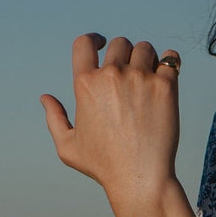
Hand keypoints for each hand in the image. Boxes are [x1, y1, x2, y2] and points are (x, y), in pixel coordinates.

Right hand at [41, 34, 181, 211]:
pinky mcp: (165, 87)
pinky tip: (168, 72)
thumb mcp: (68, 147)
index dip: (93, 39)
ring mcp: (140, 79)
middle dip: (124, 54)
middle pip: (120, 43)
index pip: (84, 43)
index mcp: (85, 84)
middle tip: (131, 71)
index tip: (101, 42)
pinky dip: (170, 62)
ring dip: (146, 57)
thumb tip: (45, 97)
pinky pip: (171, 59)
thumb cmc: (103, 166)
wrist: (139, 177)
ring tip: (149, 75)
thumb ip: (54, 119)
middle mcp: (112, 76)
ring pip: (145, 48)